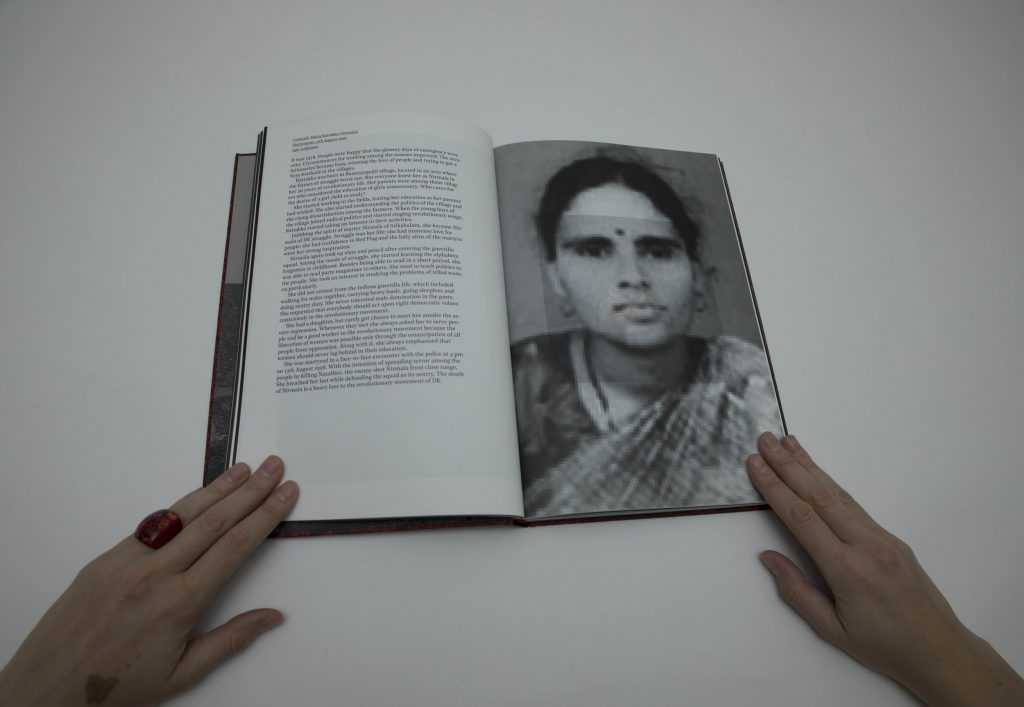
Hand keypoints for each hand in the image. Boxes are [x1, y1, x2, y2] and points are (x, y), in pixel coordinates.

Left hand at [0, 456, 297, 706]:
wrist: (50, 687)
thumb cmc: (118, 686)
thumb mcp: (183, 673)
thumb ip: (231, 640)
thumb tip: (273, 616)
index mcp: (179, 604)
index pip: (235, 547)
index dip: (265, 516)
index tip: (285, 495)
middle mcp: (155, 575)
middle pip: (215, 521)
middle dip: (251, 491)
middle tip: (275, 467)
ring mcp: (127, 562)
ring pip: (183, 515)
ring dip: (218, 489)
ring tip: (244, 469)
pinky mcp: (105, 559)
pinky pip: (152, 526)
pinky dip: (181, 507)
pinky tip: (200, 496)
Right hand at [747, 432, 1022, 706]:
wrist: (938, 649)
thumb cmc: (881, 646)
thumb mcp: (831, 630)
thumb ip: (797, 592)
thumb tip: (768, 556)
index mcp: (846, 569)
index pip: (802, 517)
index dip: (775, 488)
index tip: (755, 464)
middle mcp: (865, 545)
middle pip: (818, 495)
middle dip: (788, 465)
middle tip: (764, 439)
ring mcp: (882, 537)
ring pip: (838, 494)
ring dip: (810, 466)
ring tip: (786, 442)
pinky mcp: (891, 538)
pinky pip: (854, 505)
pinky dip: (831, 483)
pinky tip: (818, 473)